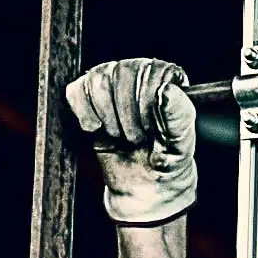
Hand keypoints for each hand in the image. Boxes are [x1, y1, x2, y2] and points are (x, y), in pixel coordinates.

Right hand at [65, 57, 197, 225]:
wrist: (144, 187)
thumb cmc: (167, 164)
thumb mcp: (180, 145)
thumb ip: (178, 117)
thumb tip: (167, 91)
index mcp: (168, 80)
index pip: (150, 70)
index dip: (145, 103)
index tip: (149, 129)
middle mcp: (141, 74)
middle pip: (121, 72)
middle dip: (125, 114)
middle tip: (134, 138)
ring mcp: (113, 82)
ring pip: (97, 79)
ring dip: (106, 115)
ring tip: (119, 135)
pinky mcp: (89, 96)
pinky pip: (76, 90)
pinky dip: (84, 113)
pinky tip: (96, 129)